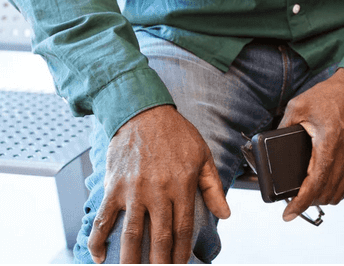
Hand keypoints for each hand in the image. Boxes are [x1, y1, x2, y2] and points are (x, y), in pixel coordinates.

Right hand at [88, 105, 229, 263]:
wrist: (144, 113)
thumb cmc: (176, 134)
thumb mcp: (203, 156)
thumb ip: (213, 187)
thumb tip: (225, 214)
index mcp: (182, 185)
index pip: (183, 229)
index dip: (182, 252)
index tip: (180, 265)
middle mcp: (158, 191)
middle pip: (159, 238)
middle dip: (159, 262)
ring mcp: (134, 191)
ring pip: (131, 235)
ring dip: (130, 259)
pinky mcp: (114, 187)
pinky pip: (104, 219)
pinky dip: (98, 240)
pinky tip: (99, 256)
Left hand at [278, 68, 343, 220]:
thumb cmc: (330, 94)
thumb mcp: (299, 106)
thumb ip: (283, 126)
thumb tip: (271, 142)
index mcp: (328, 143)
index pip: (315, 184)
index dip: (300, 203)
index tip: (288, 214)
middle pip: (326, 193)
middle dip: (308, 202)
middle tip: (292, 202)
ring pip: (339, 192)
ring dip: (322, 198)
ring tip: (307, 196)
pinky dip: (334, 189)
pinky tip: (323, 185)